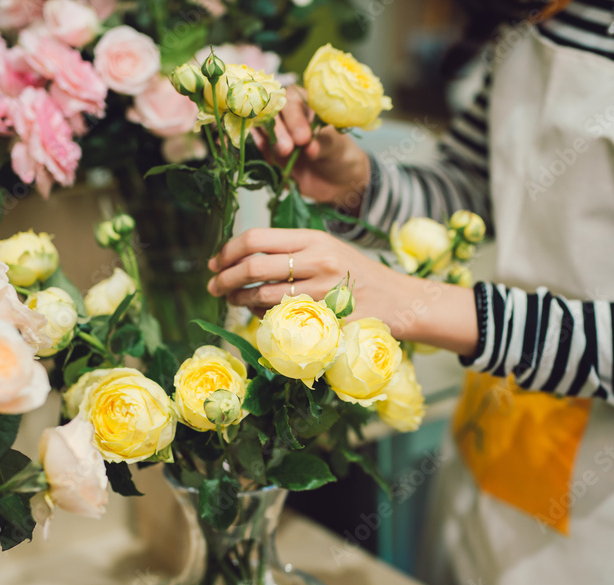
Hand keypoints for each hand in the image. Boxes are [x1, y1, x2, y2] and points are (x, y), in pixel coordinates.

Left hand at [207, 228, 479, 355]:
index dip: (227, 251)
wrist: (399, 300)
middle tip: (214, 286)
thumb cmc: (359, 276)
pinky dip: (263, 317)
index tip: (215, 262)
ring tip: (234, 301)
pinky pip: (280, 318)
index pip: (256, 237)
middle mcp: (316, 260)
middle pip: (253, 266)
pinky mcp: (324, 316)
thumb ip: (293, 249)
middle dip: (225, 279)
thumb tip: (246, 255)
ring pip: (262, 296)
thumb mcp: (329, 250)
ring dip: (240, 301)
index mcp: (313, 238)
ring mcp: (320, 290)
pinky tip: (260, 315)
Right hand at [253, 87, 370, 212]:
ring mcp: (273, 130)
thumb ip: (323, 145)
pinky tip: (270, 158)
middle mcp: (285, 112)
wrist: (334, 180)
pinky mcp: (266, 148)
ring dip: (268, 138)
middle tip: (287, 148)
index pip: (290, 100)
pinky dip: (259, 148)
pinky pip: (255, 143)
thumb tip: (310, 148)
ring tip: (283, 153)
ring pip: (259, 124)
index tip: (303, 138)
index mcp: (304, 102)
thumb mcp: (336, 147)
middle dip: (278, 129)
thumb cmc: (338, 154)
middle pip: (270, 109)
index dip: (294, 118)